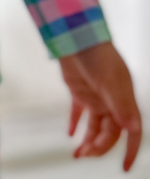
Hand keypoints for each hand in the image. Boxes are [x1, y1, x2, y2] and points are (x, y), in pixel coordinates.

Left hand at [59, 41, 142, 171]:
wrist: (76, 36)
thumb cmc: (98, 56)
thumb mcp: (111, 81)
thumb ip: (120, 105)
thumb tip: (132, 127)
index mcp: (124, 100)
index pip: (132, 130)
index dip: (131, 149)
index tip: (126, 167)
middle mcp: (112, 101)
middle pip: (110, 132)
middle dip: (100, 147)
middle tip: (86, 154)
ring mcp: (96, 96)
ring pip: (95, 126)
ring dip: (88, 140)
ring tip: (78, 154)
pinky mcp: (79, 91)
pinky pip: (78, 112)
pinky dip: (75, 123)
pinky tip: (70, 134)